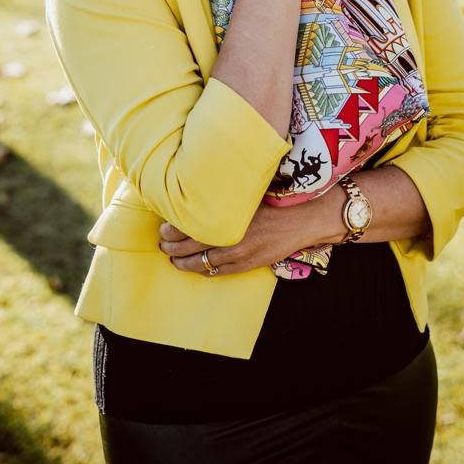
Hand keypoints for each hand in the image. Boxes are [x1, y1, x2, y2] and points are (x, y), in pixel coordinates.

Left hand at [158, 201, 320, 276]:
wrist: (301, 220)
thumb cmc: (274, 200)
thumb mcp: (245, 192)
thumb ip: (222, 195)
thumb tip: (197, 192)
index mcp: (226, 215)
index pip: (187, 226)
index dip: (170, 230)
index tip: (163, 228)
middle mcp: (229, 235)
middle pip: (189, 246)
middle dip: (171, 247)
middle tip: (162, 244)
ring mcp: (238, 253)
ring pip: (200, 263)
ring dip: (182, 262)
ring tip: (172, 258)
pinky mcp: (247, 265)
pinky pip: (217, 272)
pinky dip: (202, 270)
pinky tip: (194, 267)